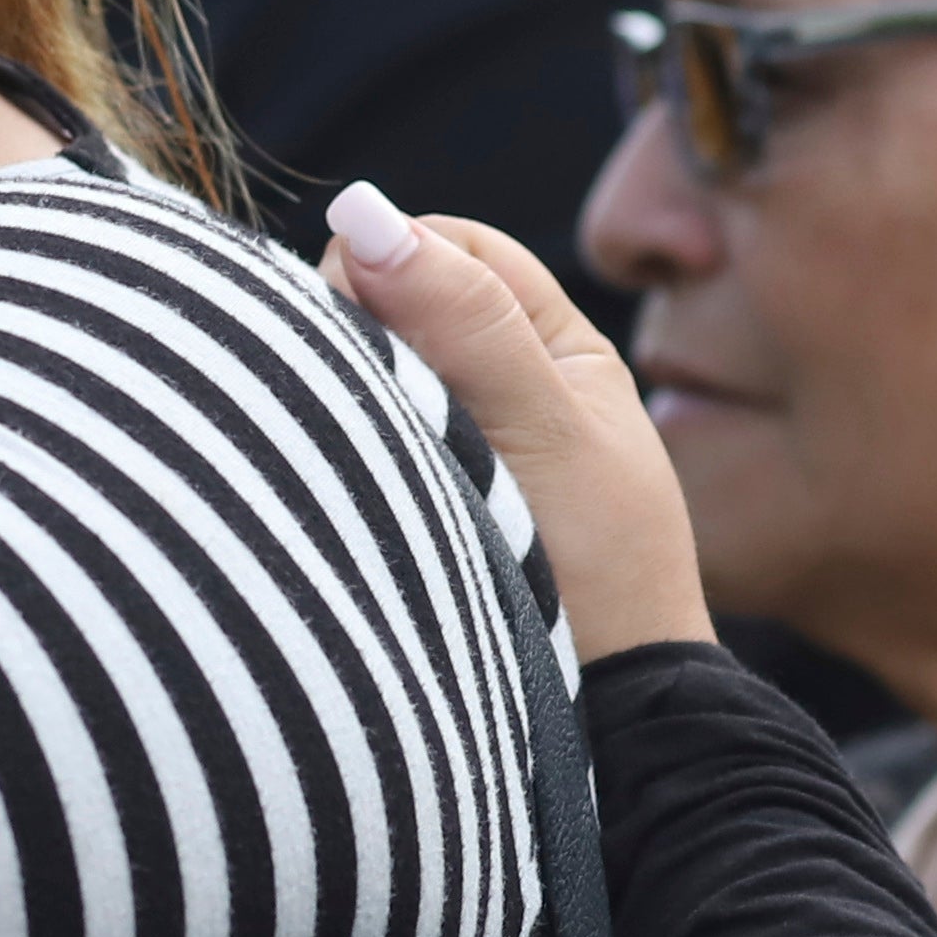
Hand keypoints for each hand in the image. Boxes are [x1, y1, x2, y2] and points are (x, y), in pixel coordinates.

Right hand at [323, 183, 707, 660]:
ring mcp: (461, 450)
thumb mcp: (541, 429)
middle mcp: (507, 387)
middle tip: (356, 397)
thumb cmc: (598, 574)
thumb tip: (362, 210)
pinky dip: (341, 455)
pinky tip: (330, 486)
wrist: (606, 725)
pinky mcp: (421, 511)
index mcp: (557, 347)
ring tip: (348, 453)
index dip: (393, 259)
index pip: (449, 248)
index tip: (356, 314)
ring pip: (371, 380)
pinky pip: (359, 449)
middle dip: (361, 329)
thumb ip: (462, 321)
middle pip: (401, 307)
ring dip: (346, 399)